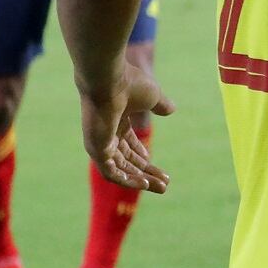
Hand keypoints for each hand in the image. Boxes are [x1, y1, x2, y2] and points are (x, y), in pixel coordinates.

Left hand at [78, 62, 174, 192]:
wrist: (108, 80)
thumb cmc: (129, 84)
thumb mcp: (153, 96)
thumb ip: (161, 104)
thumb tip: (172, 110)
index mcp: (117, 122)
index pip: (130, 147)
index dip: (144, 158)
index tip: (161, 170)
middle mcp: (107, 135)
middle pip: (127, 161)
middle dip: (147, 173)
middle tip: (165, 184)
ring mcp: (100, 143)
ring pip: (121, 170)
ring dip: (140, 180)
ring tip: (160, 187)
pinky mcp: (96, 149)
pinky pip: (110, 172)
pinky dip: (127, 180)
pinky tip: (144, 184)